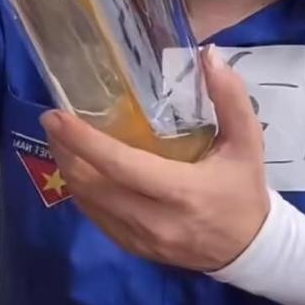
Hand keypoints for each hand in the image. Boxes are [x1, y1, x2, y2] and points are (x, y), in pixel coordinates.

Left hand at [42, 46, 271, 272]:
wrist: (251, 249)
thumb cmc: (244, 190)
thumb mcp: (248, 142)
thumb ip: (230, 99)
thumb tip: (208, 55)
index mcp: (182, 190)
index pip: (121, 165)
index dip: (84, 142)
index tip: (57, 117)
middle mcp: (156, 219)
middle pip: (94, 186)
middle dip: (67, 153)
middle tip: (53, 123)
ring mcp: (142, 239)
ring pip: (90, 205)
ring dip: (70, 172)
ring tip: (61, 141)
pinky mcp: (136, 249)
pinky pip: (98, 220)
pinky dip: (84, 193)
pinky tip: (80, 170)